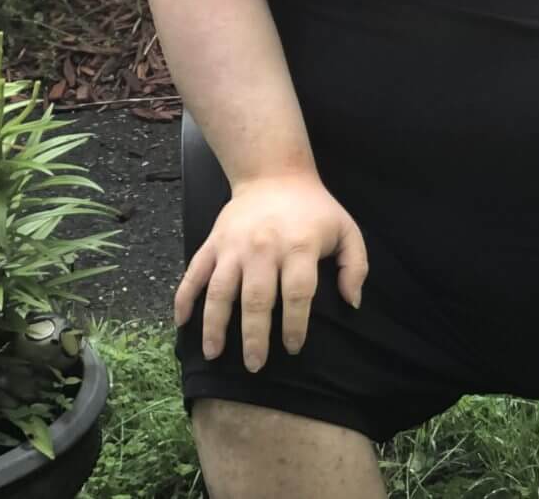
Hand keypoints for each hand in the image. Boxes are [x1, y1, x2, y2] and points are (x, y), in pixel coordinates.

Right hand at [174, 172, 368, 372]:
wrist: (274, 174)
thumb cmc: (315, 209)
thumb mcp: (347, 230)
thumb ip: (356, 266)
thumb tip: (353, 302)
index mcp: (299, 246)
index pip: (297, 293)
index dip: (296, 324)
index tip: (293, 347)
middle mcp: (263, 248)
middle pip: (256, 299)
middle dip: (255, 336)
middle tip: (255, 365)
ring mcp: (233, 246)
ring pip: (220, 291)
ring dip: (215, 325)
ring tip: (214, 354)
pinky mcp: (212, 243)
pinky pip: (193, 274)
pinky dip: (184, 298)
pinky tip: (181, 323)